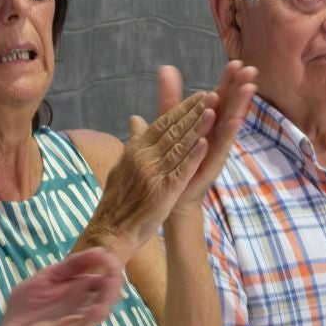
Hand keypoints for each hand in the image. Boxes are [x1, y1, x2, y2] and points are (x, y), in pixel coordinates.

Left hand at [0, 245, 124, 325]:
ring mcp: (77, 320)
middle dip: (114, 281)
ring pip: (101, 311)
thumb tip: (100, 251)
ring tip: (110, 284)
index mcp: (81, 288)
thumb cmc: (29, 301)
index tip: (107, 256)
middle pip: (109, 293)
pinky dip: (91, 319)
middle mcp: (85, 304)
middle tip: (112, 271)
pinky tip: (98, 309)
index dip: (111, 266)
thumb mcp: (48, 275)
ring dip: (108, 299)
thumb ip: (71, 265)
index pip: (105, 276)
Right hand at [89, 67, 216, 254]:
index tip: (199, 96)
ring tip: (213, 111)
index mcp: (136, 149)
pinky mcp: (163, 191)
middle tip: (212, 96)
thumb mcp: (123, 165)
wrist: (111, 229)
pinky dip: (193, 156)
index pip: (162, 123)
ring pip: (179, 146)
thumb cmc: (117, 200)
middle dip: (194, 112)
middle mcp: (144, 157)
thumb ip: (133, 141)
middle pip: (173, 130)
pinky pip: (181, 170)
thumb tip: (135, 119)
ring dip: (197, 128)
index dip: (182, 109)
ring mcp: (154, 174)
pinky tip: (206, 143)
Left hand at [173, 60, 258, 211]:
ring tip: (249, 88)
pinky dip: (227, 133)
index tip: (238, 62)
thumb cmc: (174, 158)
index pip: (220, 97)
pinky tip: (235, 120)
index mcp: (208, 122)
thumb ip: (170, 97)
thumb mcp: (170, 122)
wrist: (171, 194)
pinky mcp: (212, 164)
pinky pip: (221, 146)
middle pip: (230, 106)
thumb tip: (165, 68)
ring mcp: (216, 149)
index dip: (228, 81)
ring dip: (240, 106)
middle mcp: (216, 133)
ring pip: (230, 123)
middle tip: (251, 69)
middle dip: (240, 87)